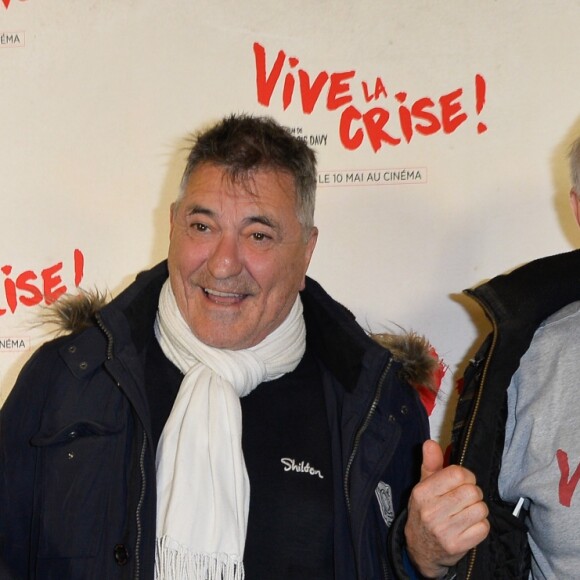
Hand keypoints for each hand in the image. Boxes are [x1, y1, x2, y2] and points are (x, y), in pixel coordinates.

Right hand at [404, 440, 489, 577]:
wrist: (420, 549)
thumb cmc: (425, 510)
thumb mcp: (423, 486)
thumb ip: (430, 463)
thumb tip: (430, 443)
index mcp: (422, 493)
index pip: (458, 474)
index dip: (466, 476)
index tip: (462, 482)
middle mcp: (431, 511)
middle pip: (472, 491)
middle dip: (473, 493)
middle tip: (465, 499)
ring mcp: (444, 530)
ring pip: (480, 509)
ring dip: (478, 509)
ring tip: (466, 512)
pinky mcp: (457, 545)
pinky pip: (484, 527)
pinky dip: (481, 525)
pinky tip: (469, 525)